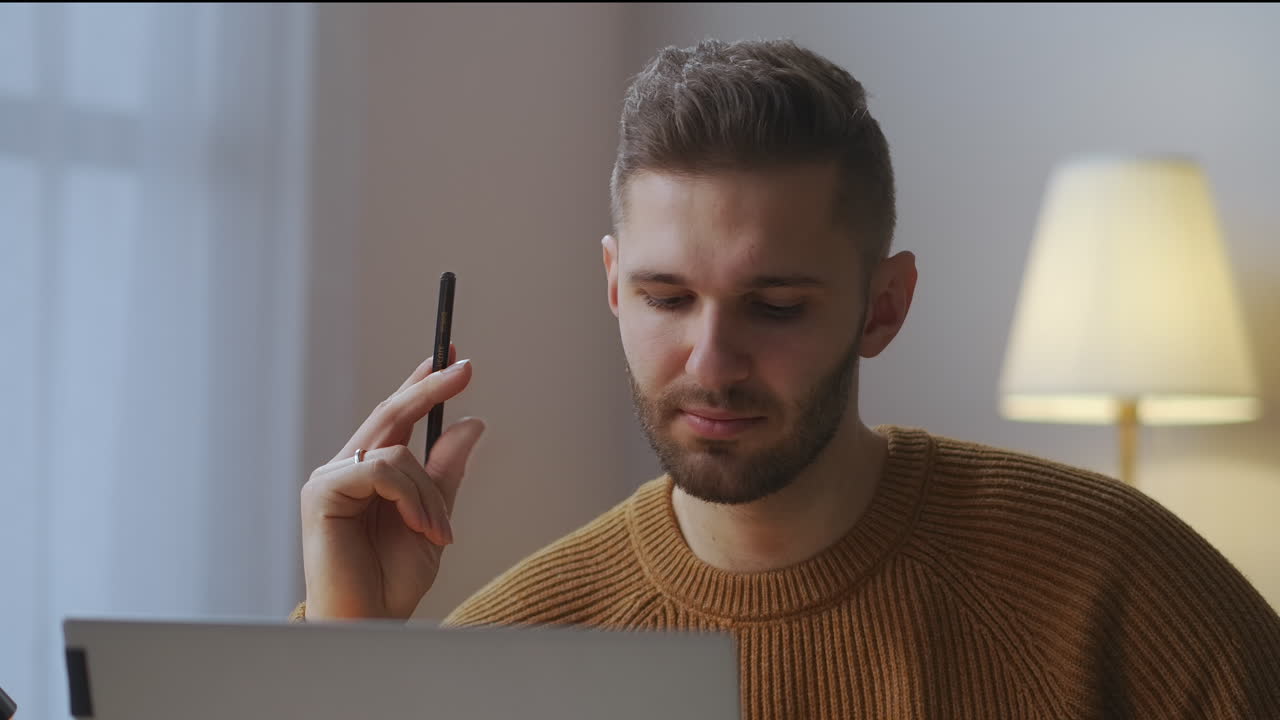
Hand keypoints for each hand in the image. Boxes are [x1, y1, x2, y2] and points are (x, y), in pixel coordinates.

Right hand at [300, 345, 484, 619]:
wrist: (371, 622)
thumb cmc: (394, 580)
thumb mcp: (435, 518)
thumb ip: (446, 472)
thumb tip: (470, 422)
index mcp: (369, 474)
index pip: (396, 418)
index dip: (421, 384)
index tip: (452, 357)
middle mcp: (345, 469)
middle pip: (391, 414)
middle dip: (430, 388)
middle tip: (465, 368)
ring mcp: (330, 479)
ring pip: (397, 450)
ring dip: (430, 491)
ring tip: (438, 531)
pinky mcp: (322, 492)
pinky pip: (382, 469)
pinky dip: (412, 496)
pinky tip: (421, 527)